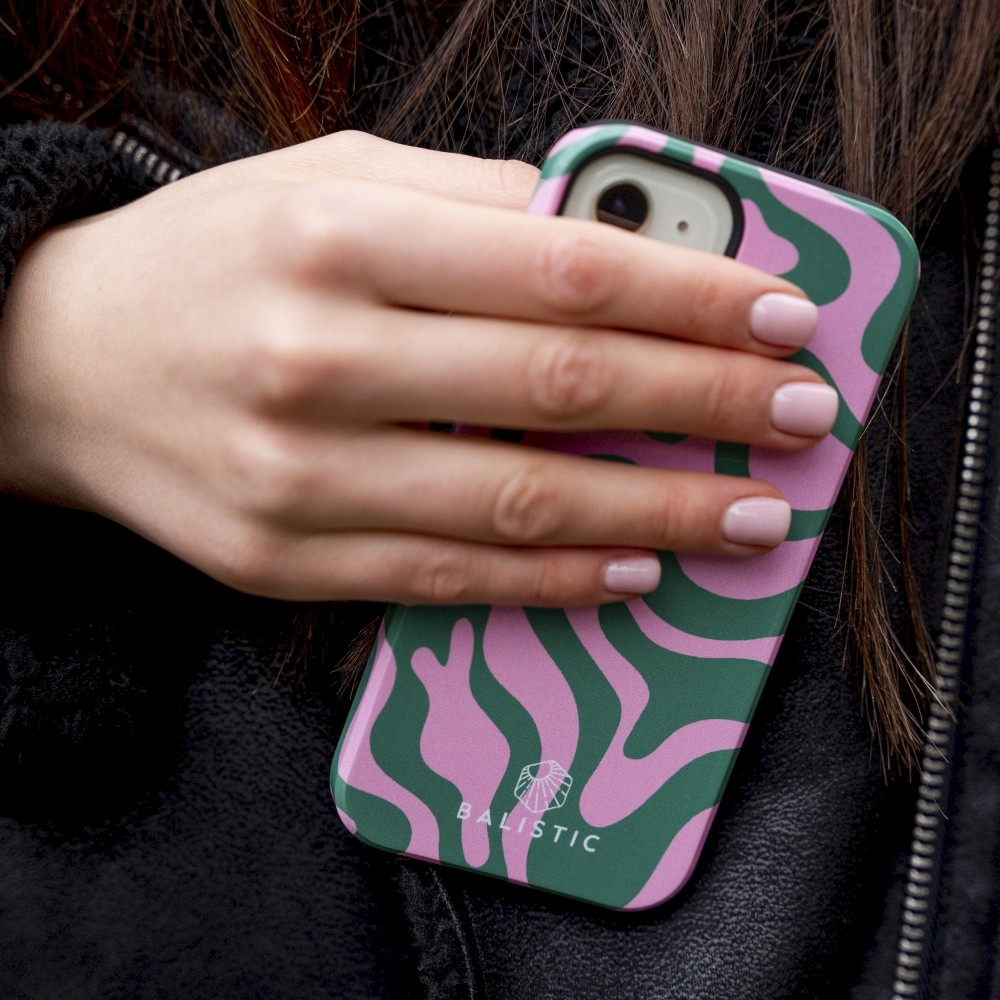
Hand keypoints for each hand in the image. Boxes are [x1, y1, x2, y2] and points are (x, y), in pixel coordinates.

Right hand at [0, 132, 833, 605]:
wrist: (58, 362)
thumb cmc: (211, 258)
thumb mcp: (331, 185)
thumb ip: (475, 203)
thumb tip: (617, 238)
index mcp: (340, 238)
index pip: (563, 268)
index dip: (693, 296)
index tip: (783, 319)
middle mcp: (317, 357)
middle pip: (560, 388)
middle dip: (705, 405)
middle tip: (799, 419)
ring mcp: (297, 474)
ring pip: (517, 504)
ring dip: (656, 513)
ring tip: (748, 516)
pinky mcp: (283, 559)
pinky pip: (446, 579)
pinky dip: (553, 580)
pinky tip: (631, 572)